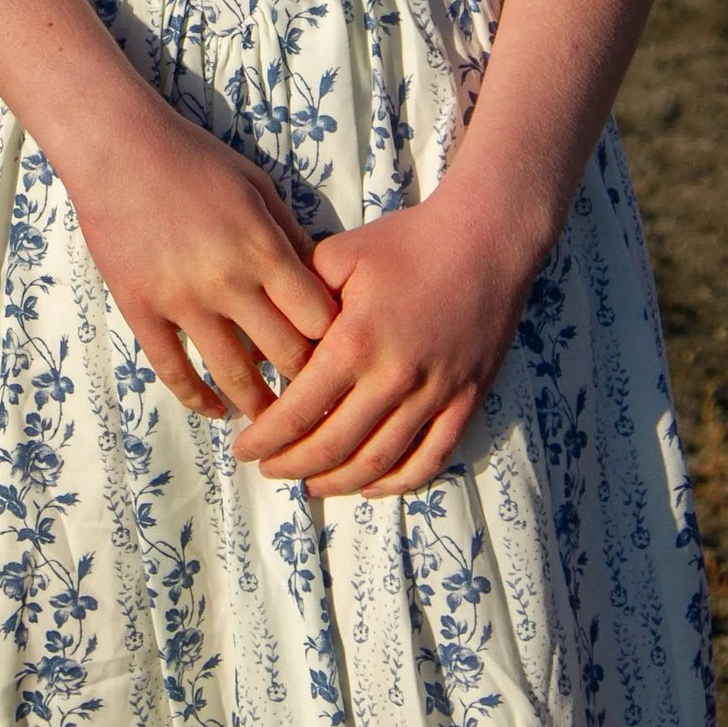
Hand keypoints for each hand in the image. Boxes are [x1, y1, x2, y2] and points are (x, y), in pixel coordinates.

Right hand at [60, 100, 338, 419]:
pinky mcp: (142, 311)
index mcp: (264, 250)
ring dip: (260, 408)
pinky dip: (198, 400)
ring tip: (273, 424)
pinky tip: (214, 410)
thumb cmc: (195, 158)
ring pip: (234, 377)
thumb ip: (291, 237)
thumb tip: (322, 285)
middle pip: (285, 357)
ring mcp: (182, 302)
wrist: (116, 147)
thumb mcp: (258, 186)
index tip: (342, 357)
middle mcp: (228, 283)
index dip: (337, 344)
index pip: (319, 321)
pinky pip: (174, 372)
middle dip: (308, 383)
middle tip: (317, 401)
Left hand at [231, 183, 532, 494]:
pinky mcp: (467, 400)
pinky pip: (432, 457)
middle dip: (293, 466)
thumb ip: (297, 300)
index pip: (299, 411)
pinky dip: (400, 482)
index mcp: (355, 342)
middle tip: (268, 470)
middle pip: (334, 446)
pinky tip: (373, 487)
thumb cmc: (405, 243)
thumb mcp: (338, 256)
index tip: (243, 449)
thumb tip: (263, 341)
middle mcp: (394, 377)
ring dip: (340, 483)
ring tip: (311, 484)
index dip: (266, 439)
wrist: (485, 239)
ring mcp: (435, 394)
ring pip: (380, 461)